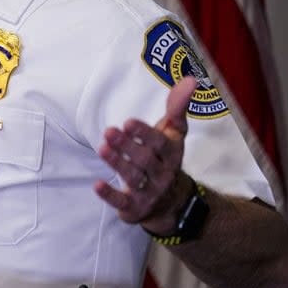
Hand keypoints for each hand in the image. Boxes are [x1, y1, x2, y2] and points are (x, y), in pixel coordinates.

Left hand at [93, 76, 194, 227]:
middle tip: (108, 132)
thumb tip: (190, 79)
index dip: (144, 133)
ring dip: (117, 163)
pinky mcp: (135, 207)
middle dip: (126, 146)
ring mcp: (149, 192)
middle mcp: (162, 174)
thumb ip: (177, 107)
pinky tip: (97, 185)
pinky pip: (122, 202)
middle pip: (144, 160)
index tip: (128, 122)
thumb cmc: (166, 158)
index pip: (160, 143)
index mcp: (172, 154)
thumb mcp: (173, 133)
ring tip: (102, 148)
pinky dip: (109, 195)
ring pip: (133, 178)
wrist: (172, 203)